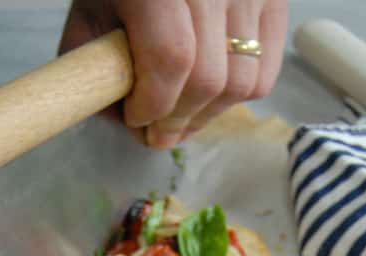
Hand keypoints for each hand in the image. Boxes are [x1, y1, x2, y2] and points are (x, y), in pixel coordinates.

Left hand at [60, 0, 286, 147]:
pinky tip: (208, 98)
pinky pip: (265, 73)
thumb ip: (96, 64)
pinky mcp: (274, 0)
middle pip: (208, 79)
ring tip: (182, 118)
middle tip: (156, 132)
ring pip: (240, 84)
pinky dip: (236, 98)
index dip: (153, 104)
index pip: (171, 58)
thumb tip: (124, 121)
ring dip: (207, 116)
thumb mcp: (92, 11)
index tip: (135, 118)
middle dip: (178, 121)